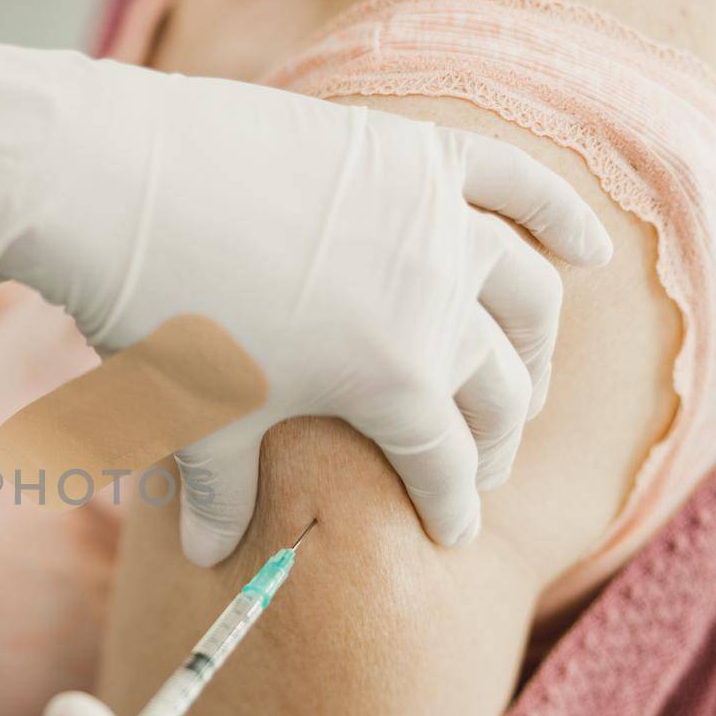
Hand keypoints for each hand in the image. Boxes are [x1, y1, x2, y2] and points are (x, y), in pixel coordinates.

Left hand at [0, 14, 611, 564]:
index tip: (453, 532)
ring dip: (536, 344)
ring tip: (524, 376)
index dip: (453, 506)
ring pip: (526, 293)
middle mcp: (438, 304)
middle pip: (500, 388)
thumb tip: (208, 559)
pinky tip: (587, 248)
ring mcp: (436, 222)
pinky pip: (519, 183)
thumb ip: (217, 495)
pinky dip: (562, 214)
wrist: (128, 187)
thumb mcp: (196, 418)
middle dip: (496, 438)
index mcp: (395, 381)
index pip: (447, 463)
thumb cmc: (161, 316)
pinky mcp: (418, 156)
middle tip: (477, 463)